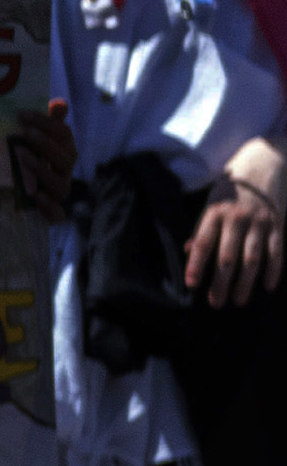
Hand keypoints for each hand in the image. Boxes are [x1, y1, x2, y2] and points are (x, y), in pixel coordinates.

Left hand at [11, 100, 73, 223]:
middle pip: (65, 158)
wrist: (17, 193)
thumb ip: (47, 121)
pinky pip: (57, 214)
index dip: (46, 123)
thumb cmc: (28, 156)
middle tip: (26, 133)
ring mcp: (57, 191)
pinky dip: (50, 208)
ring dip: (44, 171)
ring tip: (24, 159)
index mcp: (61, 150)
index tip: (21, 115)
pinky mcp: (50, 211)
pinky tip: (37, 197)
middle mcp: (62, 171)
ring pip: (61, 185)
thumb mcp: (33, 137)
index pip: (63, 134)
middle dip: (47, 145)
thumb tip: (60, 103)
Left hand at [187, 141, 283, 306]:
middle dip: (220, 283)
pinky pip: (276, 252)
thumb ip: (202, 226)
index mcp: (214, 211)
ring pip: (251, 259)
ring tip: (238, 301)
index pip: (202, 243)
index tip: (191, 284)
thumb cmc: (232, 185)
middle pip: (226, 257)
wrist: (265, 162)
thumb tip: (187, 249)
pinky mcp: (278, 225)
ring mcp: (259, 222)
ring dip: (245, 283)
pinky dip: (273, 271)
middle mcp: (236, 218)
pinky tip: (268, 286)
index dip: (196, 265)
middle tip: (215, 303)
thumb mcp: (212, 200)